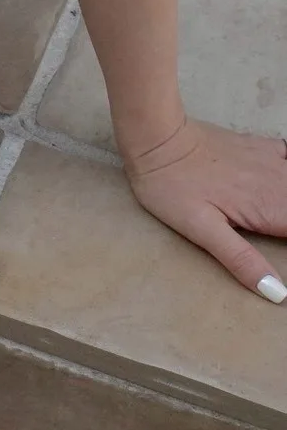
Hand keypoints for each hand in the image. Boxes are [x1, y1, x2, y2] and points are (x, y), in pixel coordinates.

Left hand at [125, 117, 286, 301]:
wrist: (156, 137)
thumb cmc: (173, 186)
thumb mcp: (202, 230)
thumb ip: (241, 259)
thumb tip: (277, 292)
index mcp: (266, 206)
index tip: (282, 243)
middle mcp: (274, 181)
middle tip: (277, 232)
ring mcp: (267, 159)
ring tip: (278, 218)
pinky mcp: (256, 145)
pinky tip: (284, 180)